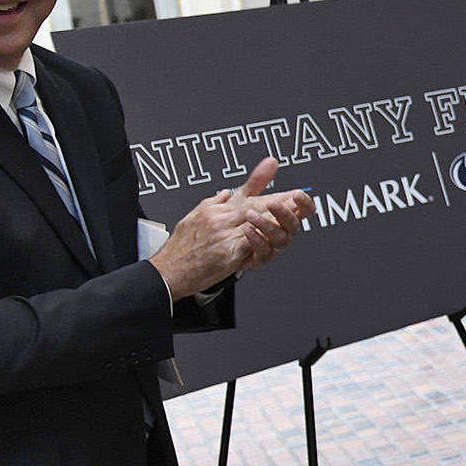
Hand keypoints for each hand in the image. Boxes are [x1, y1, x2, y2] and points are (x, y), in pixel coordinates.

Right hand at [148, 158, 314, 299]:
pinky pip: (251, 245)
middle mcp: (219, 220)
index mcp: (214, 210)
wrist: (167, 272)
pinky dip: (264, 241)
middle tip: (297, 203)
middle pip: (257, 208)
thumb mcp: (194, 216)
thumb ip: (214, 203)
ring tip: (291, 219)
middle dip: (279, 206)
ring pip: (258, 224)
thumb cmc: (179, 248)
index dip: (270, 197)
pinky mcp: (227, 254)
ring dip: (276, 222)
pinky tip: (274, 239)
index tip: (288, 195)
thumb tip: (229, 193)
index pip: (248, 199)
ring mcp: (224, 236)